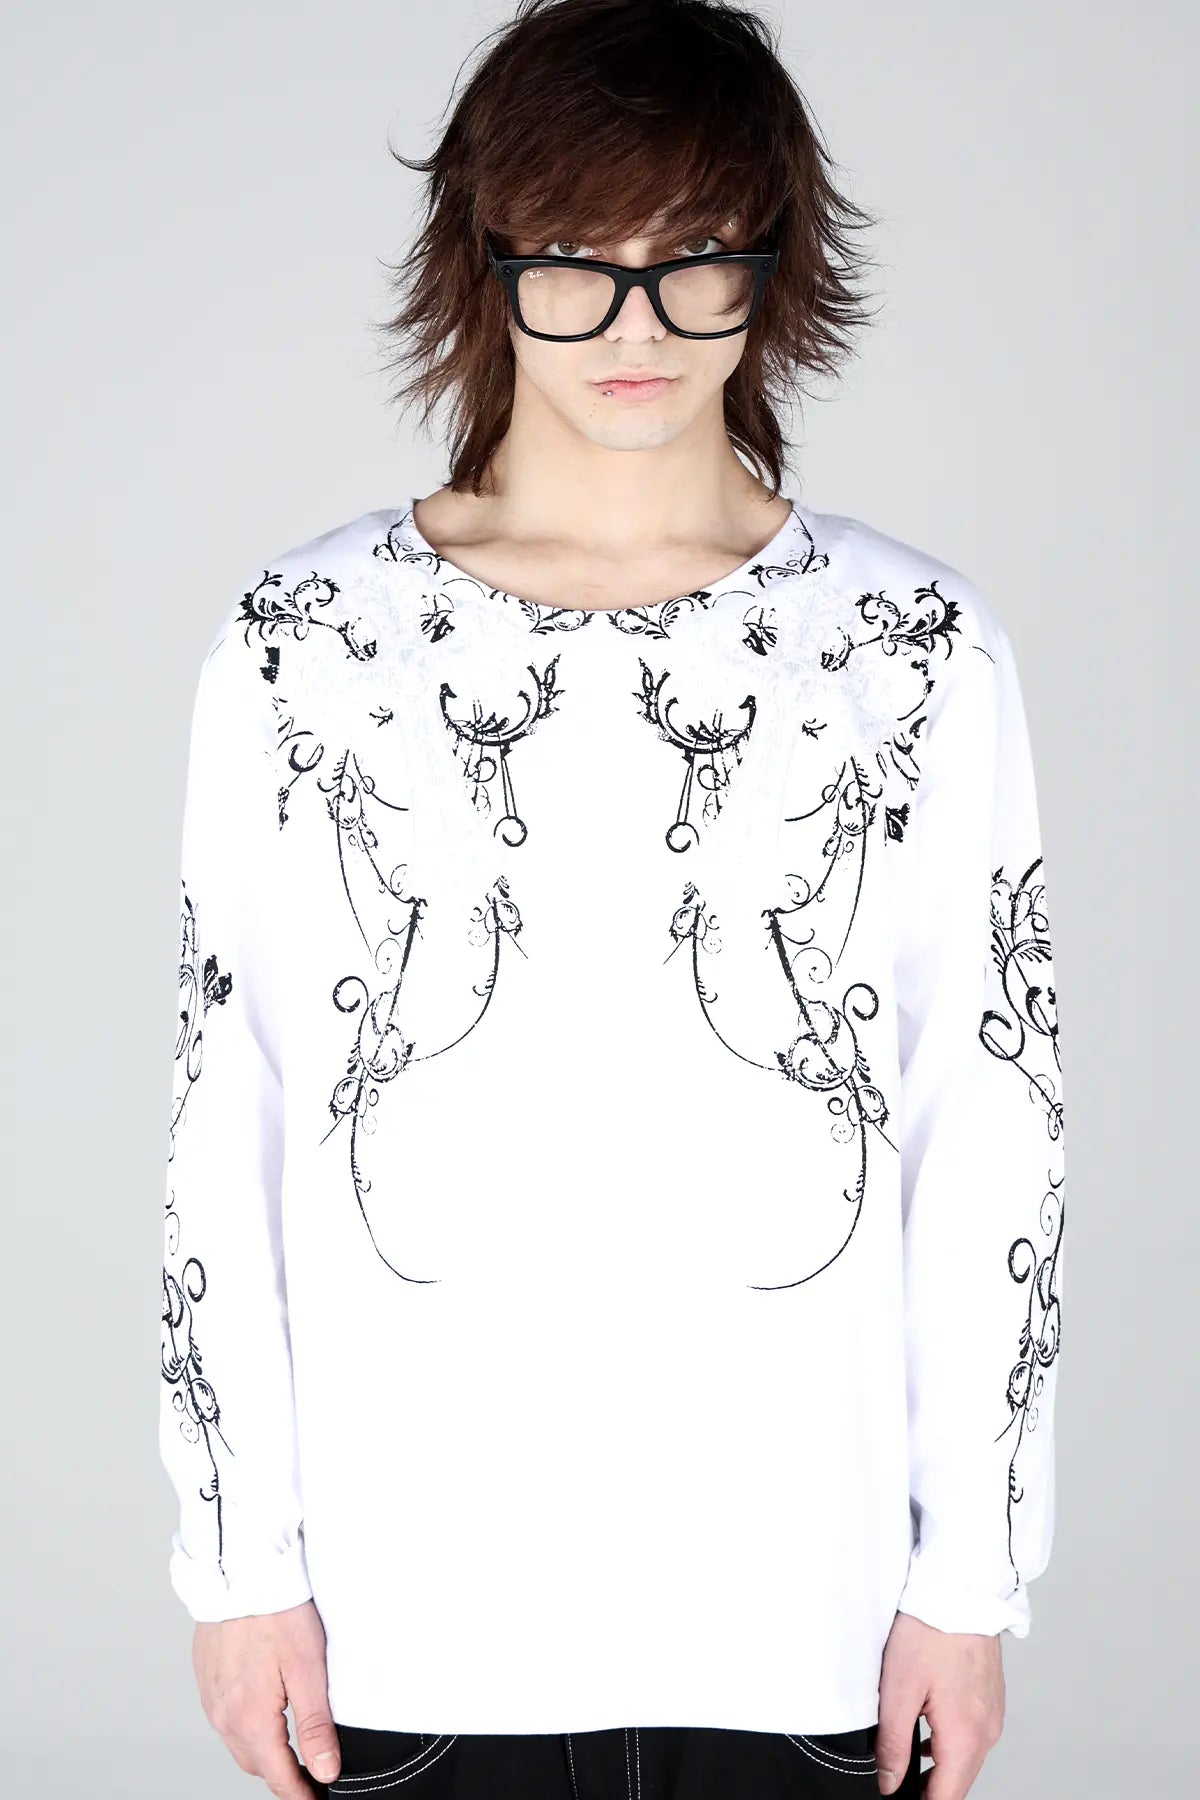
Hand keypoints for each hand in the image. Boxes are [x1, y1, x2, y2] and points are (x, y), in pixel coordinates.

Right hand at [193, 1600, 340, 1794]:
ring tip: (290, 1749)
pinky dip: (246, 1726)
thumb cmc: (277, 1611)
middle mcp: (224, 1715)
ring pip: (239, 1743)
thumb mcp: (308, 1669)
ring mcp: (211, 1697)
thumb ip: (315, 1725)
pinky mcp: (207, 1677)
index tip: (318, 1799)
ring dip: (264, 1752)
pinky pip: (226, 1717)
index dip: (301, 1795)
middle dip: (283, 1776)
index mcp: (251, 1719)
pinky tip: (263, 1713)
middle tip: (311, 1776)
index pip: (279, 1776)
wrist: (240, 1569)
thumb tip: (324, 1770)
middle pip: (256, 1764)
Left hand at [875, 1611, 1004, 1797]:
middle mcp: (987, 1731)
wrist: (963, 1585)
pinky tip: (925, 1727)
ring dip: (938, 1766)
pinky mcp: (990, 1697)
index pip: (945, 1798)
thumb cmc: (932, 1628)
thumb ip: (892, 1744)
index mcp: (966, 1737)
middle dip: (928, 1789)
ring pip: (964, 1759)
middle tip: (896, 1780)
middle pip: (957, 1782)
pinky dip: (949, 1742)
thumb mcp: (898, 1689)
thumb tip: (888, 1783)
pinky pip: (970, 1734)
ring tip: (904, 1757)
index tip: (897, 1797)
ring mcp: (992, 1714)